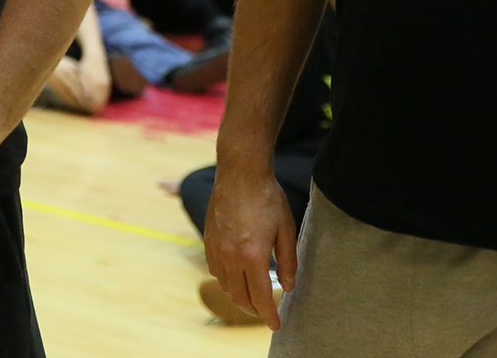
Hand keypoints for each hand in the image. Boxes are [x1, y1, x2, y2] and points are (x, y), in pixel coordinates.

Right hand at [204, 164, 296, 329]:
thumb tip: (287, 286)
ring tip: (252, 296)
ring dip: (239, 296)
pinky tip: (236, 275)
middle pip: (239, 297)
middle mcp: (230, 256)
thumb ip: (287, 261)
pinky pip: (215, 269)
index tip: (276, 325)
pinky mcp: (209, 238)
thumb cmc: (267, 197)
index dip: (268, 315)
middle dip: (254, 310)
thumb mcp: (286, 229)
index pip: (260, 297)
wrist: (240, 172)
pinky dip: (226, 279)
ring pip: (225, 285)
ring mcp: (216, 247)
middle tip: (266, 313)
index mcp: (253, 255)